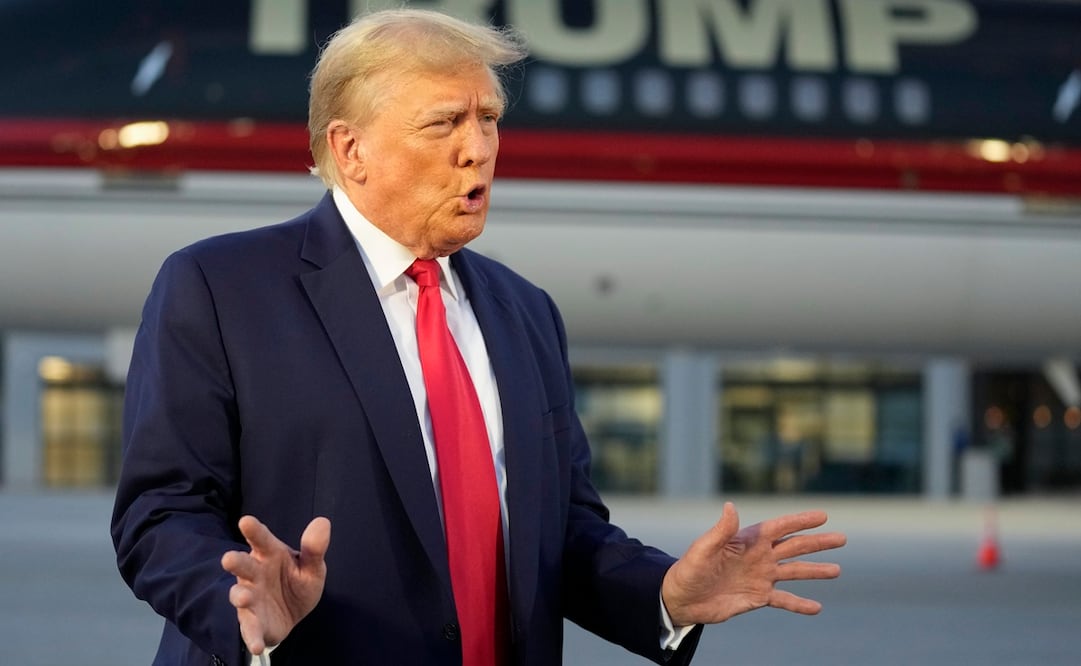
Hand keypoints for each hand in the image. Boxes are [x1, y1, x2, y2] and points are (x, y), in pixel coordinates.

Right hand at [221, 516, 331, 654]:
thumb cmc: (296, 582)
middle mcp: (255, 573)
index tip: (246, 521)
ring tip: (243, 597)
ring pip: (240, 594)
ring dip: (240, 596)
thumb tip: (322, 522)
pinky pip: (249, 628)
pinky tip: (257, 644)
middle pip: (243, 564)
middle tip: (229, 559)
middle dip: (235, 561)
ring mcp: (250, 597)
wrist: (293, 615)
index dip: (253, 530)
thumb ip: (314, 548)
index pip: (261, 539)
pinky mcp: (252, 621)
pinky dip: (251, 636)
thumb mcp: (311, 567)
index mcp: (270, 554)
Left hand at [661, 502, 844, 626]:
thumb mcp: (704, 548)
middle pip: (794, 547)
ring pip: (794, 572)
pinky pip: (784, 600)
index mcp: (748, 540)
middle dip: (818, 543)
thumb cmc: (690, 569)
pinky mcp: (758, 597)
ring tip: (837, 570)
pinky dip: (800, 604)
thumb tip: (730, 506)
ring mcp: (761, 577)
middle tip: (842, 538)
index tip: (823, 515)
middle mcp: (759, 556)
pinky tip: (817, 608)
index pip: (780, 527)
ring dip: (815, 571)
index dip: (801, 521)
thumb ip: (721, 530)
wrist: (683, 598)